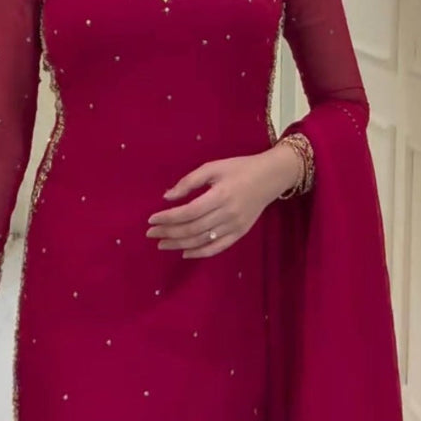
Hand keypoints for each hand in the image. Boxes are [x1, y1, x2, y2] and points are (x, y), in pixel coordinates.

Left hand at [146, 152, 282, 258]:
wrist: (270, 177)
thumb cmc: (239, 168)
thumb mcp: (213, 167)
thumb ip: (189, 182)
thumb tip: (167, 197)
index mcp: (220, 195)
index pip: (188, 212)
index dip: (168, 218)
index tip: (151, 219)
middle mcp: (227, 214)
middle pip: (193, 229)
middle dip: (168, 232)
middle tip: (151, 233)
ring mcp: (235, 226)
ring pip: (202, 240)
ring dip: (179, 244)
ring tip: (161, 244)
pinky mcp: (240, 233)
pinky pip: (218, 248)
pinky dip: (200, 253)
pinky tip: (185, 253)